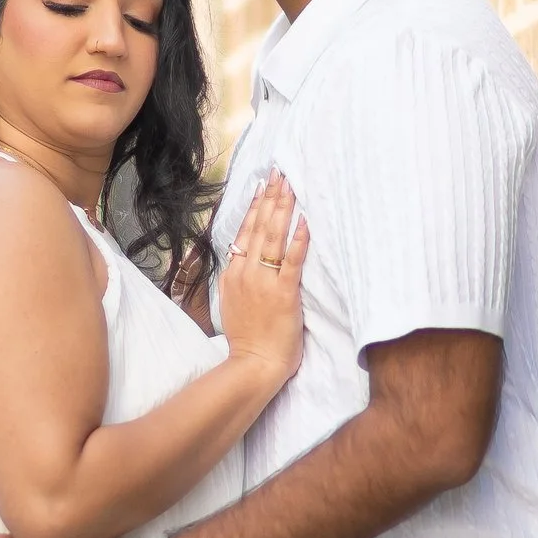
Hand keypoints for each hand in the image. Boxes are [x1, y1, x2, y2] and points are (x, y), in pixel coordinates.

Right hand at [216, 173, 308, 395]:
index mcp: (233, 273)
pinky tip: (304, 220)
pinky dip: (298, 239)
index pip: (244, 232)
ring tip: (290, 186)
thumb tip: (245, 260)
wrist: (254, 364)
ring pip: (273, 237)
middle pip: (259, 227)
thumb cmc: (249, 339)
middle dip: (271, 198)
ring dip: (282, 209)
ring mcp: (263, 281)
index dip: (254, 206)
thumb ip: (239, 279)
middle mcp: (245, 272)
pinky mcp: (283, 293)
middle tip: (280, 173)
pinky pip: (292, 260)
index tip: (262, 185)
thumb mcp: (234, 302)